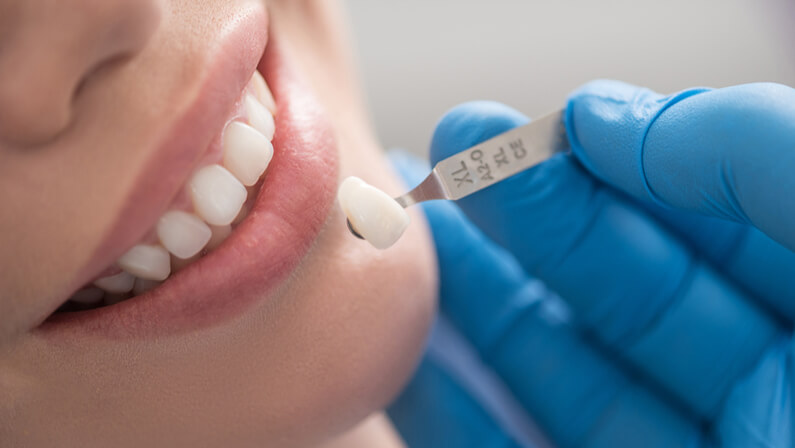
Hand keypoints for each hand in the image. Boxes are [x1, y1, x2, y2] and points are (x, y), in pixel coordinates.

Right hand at [388, 81, 794, 446]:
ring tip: (415, 240)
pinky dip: (459, 418)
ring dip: (479, 306)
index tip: (534, 130)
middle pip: (623, 292)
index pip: (712, 222)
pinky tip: (416, 361)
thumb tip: (602, 116)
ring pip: (565, 374)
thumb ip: (750, 151)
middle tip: (447, 160)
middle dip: (527, 219)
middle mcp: (765, 392)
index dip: (616, 169)